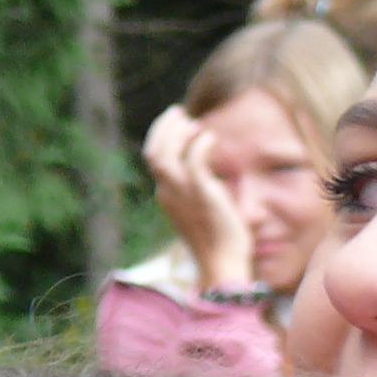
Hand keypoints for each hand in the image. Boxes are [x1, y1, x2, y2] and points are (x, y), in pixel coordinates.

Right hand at [140, 106, 254, 289]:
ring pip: (165, 154)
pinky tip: (212, 138)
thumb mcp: (202, 208)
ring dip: (178, 133)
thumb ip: (199, 186)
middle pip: (153, 152)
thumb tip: (207, 167)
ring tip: (195, 122)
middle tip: (182, 112)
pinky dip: (201, 144)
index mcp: (166, 196)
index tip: (182, 122)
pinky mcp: (202, 195)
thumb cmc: (219, 239)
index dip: (163, 135)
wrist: (223, 264)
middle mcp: (168, 193)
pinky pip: (194, 161)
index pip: (154, 158)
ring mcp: (182, 195)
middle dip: (164, 127)